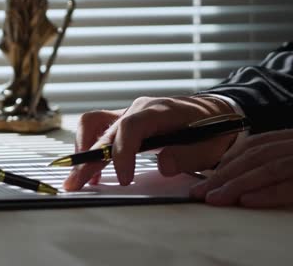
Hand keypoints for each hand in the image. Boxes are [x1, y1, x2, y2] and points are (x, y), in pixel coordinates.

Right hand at [63, 95, 236, 190]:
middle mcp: (138, 109)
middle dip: (89, 159)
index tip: (123, 179)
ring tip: (80, 178)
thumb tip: (164, 166)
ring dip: (83, 151)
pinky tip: (92, 172)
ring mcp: (128, 114)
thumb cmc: (213, 129)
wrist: (215, 112)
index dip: (122, 153)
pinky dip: (89, 148)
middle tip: (77, 184)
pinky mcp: (124, 122)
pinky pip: (97, 128)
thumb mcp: (211, 145)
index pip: (130, 127)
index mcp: (159, 111)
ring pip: (93, 125)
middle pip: (104, 131)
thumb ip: (189, 155)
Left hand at [190, 122, 292, 207]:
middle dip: (223, 175)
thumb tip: (254, 175)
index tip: (206, 176)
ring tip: (213, 198)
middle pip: (256, 156)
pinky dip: (268, 193)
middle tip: (198, 191)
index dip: (227, 160)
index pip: (256, 145)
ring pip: (269, 169)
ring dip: (237, 184)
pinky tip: (246, 201)